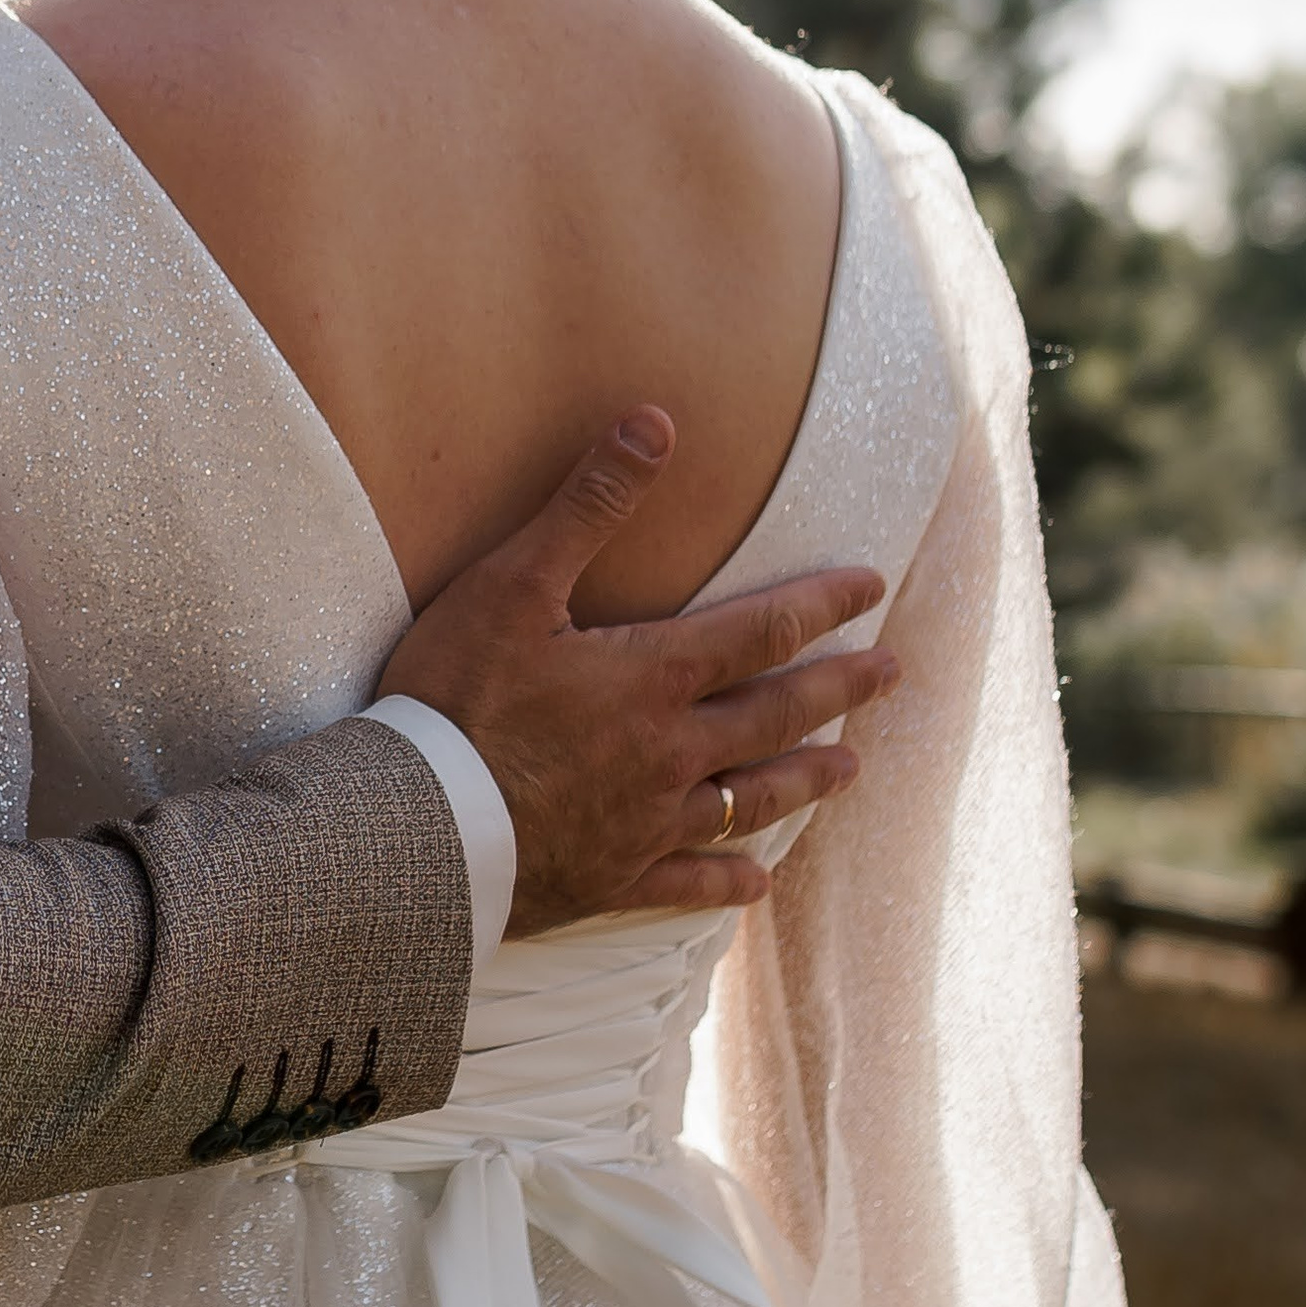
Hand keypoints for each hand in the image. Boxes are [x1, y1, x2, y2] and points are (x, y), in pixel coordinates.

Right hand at [373, 410, 898, 936]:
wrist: (414, 826)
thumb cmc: (455, 698)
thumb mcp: (513, 585)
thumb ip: (589, 505)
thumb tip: (655, 423)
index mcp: (653, 677)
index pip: (760, 630)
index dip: (821, 604)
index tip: (871, 586)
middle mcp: (670, 752)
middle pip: (776, 714)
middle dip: (838, 687)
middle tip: (890, 672)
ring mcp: (647, 822)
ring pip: (752, 800)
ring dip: (805, 778)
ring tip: (850, 765)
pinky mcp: (615, 879)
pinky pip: (690, 882)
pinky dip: (729, 882)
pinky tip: (758, 883)